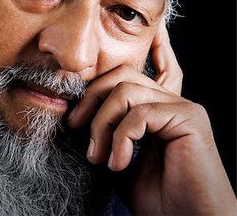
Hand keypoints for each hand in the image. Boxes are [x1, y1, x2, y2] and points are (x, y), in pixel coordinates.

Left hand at [68, 23, 235, 214]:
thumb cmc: (156, 197)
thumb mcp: (118, 158)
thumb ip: (106, 133)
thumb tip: (76, 115)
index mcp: (155, 108)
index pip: (130, 73)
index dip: (107, 66)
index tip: (76, 80)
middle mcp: (170, 101)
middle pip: (121, 75)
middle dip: (91, 98)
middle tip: (75, 127)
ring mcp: (182, 108)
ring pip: (125, 90)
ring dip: (102, 124)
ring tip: (98, 157)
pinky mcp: (189, 119)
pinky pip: (139, 113)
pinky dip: (120, 139)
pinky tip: (118, 163)